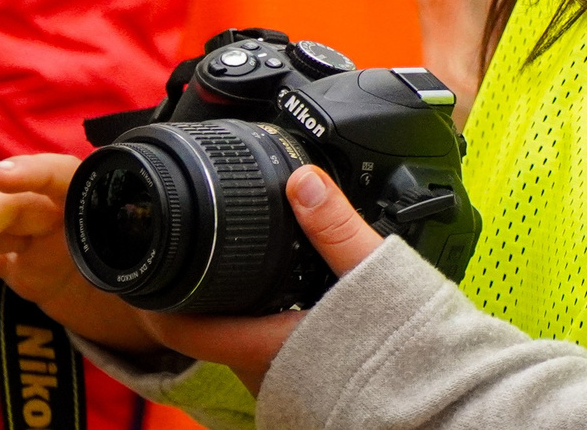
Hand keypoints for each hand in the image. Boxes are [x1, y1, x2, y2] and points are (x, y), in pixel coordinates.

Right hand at [0, 155, 150, 352]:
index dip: (28, 173)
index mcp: (86, 190)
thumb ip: (146, 256)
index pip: (56, 172)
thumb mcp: (151, 255)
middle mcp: (48, 201)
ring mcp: (24, 227)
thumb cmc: (146, 253)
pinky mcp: (10, 253)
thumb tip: (165, 277)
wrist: (137, 270)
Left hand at [132, 166, 385, 396]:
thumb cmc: (407, 360)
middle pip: (208, 332)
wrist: (442, 411)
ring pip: (239, 343)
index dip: (154, 297)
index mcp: (265, 346)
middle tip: (199, 251)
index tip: (144, 270)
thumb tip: (303, 179)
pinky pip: (269, 352)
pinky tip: (295, 299)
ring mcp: (284, 386)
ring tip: (243, 267)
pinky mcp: (308, 391)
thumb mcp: (374, 278)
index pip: (182, 328)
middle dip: (199, 293)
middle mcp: (264, 374)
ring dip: (235, 309)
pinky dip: (267, 323)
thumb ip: (337, 226)